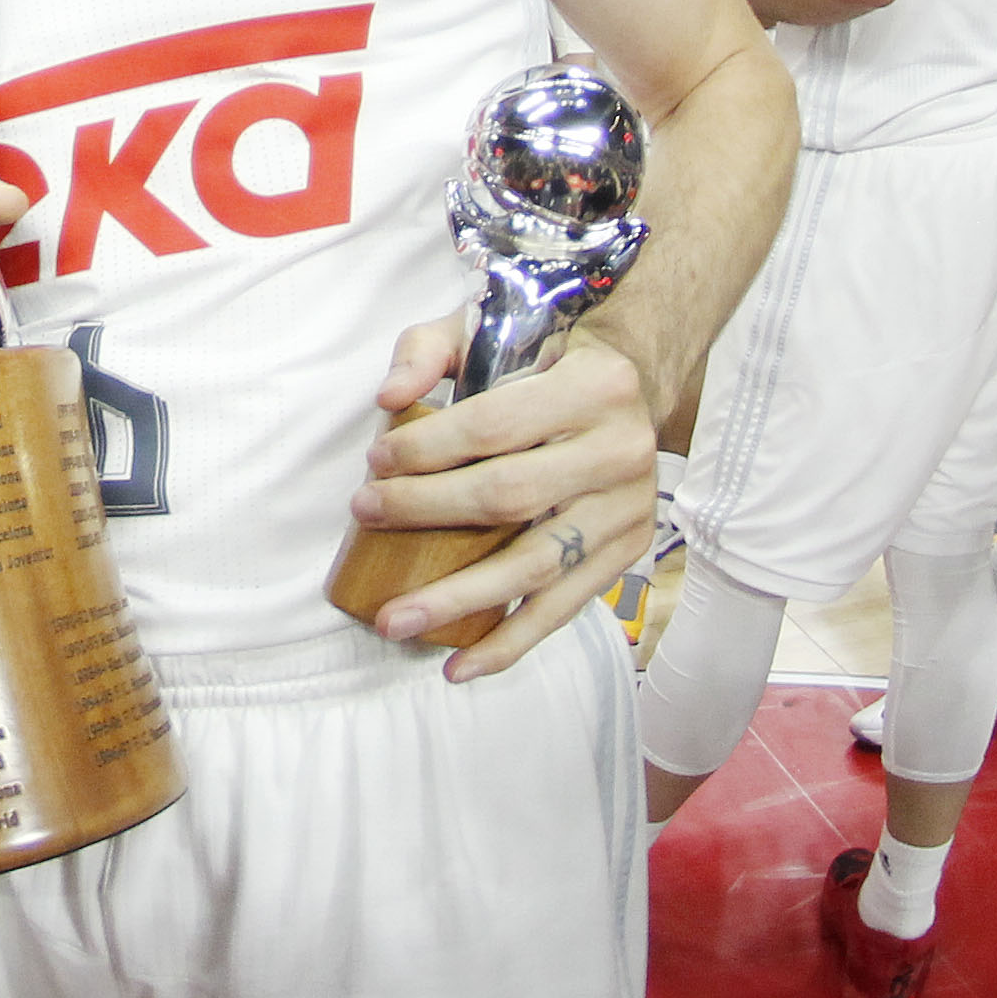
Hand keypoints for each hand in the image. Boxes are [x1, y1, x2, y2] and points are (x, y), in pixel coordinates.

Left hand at [350, 324, 656, 680]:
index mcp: (595, 386)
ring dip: (460, 599)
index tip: (374, 463)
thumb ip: (427, 351)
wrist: (630, 386)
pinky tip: (461, 665)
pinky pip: (563, 608)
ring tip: (394, 619)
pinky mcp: (626, 553)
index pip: (492, 427)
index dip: (426, 449)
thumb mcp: (484, 331)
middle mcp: (623, 451)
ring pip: (535, 566)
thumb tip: (388, 399)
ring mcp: (629, 510)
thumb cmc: (542, 358)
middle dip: (427, 511)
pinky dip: (511, 642)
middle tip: (365, 516)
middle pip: (509, 495)